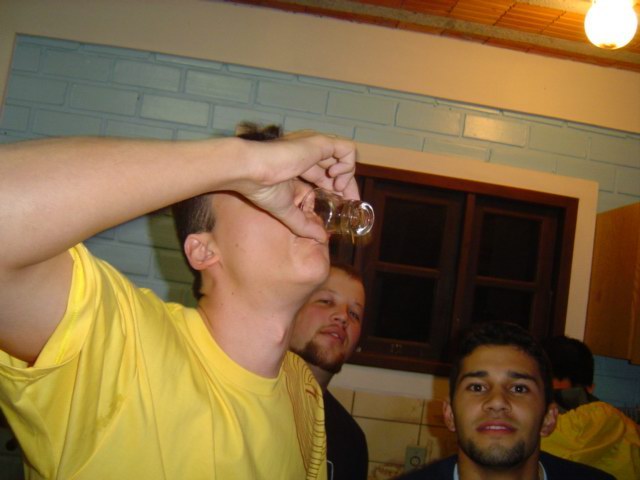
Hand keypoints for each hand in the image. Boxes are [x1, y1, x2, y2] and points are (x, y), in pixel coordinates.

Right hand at [235, 131, 358, 241]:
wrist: (251, 170)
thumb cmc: (262, 188)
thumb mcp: (287, 211)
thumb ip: (304, 224)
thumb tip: (321, 239)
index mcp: (299, 166)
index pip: (325, 176)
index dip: (337, 190)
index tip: (343, 204)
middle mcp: (308, 154)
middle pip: (337, 167)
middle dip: (347, 185)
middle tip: (349, 201)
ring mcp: (315, 147)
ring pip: (344, 157)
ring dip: (347, 175)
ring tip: (338, 188)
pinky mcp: (320, 143)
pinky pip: (347, 150)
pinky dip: (348, 165)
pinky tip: (335, 178)